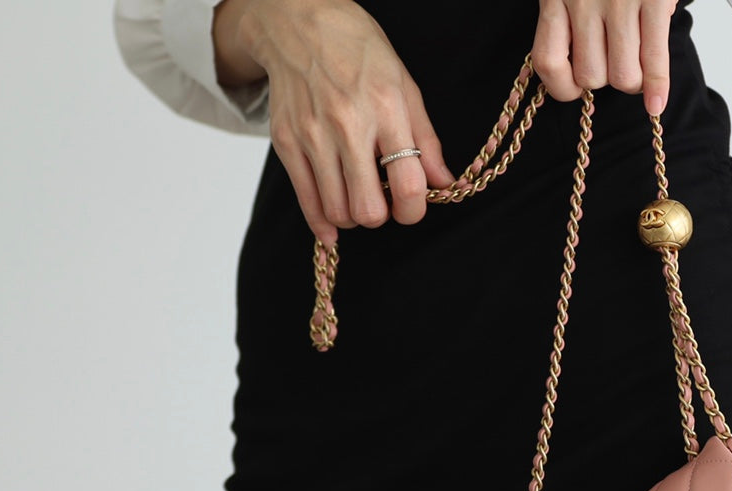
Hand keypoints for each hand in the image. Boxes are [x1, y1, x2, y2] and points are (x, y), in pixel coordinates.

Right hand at [222, 0, 454, 245]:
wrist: (299, 23)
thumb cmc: (358, 52)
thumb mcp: (404, 87)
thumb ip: (425, 141)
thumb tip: (444, 183)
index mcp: (386, 110)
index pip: (408, 185)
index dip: (414, 210)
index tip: (411, 208)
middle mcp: (348, 125)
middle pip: (369, 210)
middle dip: (382, 216)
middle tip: (382, 201)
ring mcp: (313, 136)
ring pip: (338, 212)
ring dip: (353, 217)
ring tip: (358, 197)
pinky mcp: (287, 143)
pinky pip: (307, 202)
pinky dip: (322, 223)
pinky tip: (333, 227)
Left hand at [531, 0, 677, 115]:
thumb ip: (567, 18)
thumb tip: (579, 74)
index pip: (548, 63)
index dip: (564, 87)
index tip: (576, 86)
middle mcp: (582, 0)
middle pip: (591, 76)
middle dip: (606, 80)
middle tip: (616, 62)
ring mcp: (618, 1)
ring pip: (621, 76)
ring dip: (632, 81)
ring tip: (638, 64)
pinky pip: (653, 58)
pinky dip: (657, 87)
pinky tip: (656, 104)